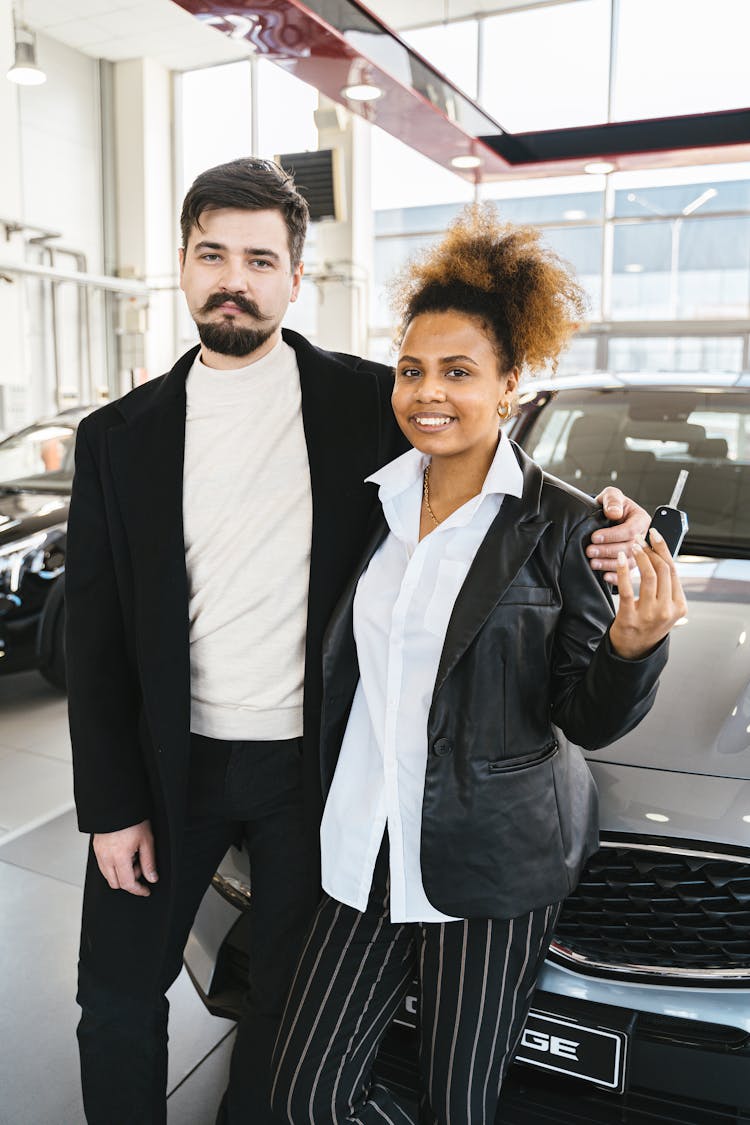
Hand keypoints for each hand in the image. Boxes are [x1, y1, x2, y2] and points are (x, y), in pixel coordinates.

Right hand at [93, 819, 157, 896]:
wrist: (116, 806)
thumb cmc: (132, 820)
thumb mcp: (146, 841)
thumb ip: (149, 862)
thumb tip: (152, 878)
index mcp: (119, 858)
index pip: (128, 884)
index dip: (138, 890)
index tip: (145, 890)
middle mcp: (106, 858)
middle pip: (116, 883)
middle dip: (130, 881)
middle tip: (140, 865)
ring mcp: (99, 854)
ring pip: (108, 876)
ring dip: (121, 874)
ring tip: (132, 856)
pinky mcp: (96, 849)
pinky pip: (103, 866)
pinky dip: (114, 867)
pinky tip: (124, 854)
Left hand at [587, 488, 649, 581]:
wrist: (606, 516)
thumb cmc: (611, 505)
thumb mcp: (611, 495)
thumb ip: (612, 500)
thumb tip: (614, 512)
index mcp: (642, 520)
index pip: (630, 531)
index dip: (612, 535)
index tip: (595, 537)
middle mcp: (643, 537)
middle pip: (628, 548)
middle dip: (607, 551)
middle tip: (590, 551)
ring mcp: (639, 552)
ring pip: (629, 563)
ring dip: (609, 564)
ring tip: (593, 562)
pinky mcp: (632, 562)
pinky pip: (627, 573)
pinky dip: (616, 577)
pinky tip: (605, 576)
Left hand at [609, 528, 686, 659]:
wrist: (634, 651)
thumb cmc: (649, 625)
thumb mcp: (667, 610)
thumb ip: (668, 588)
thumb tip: (661, 554)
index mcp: (679, 606)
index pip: (674, 571)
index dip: (664, 549)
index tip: (655, 535)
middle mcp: (667, 610)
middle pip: (663, 571)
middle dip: (651, 550)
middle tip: (640, 539)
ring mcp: (650, 615)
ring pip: (649, 576)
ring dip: (640, 557)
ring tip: (632, 546)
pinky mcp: (630, 618)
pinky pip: (626, 589)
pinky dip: (623, 570)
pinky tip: (620, 558)